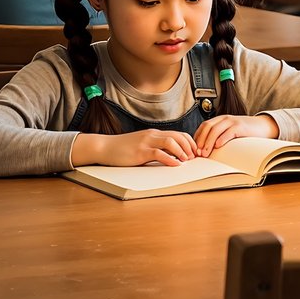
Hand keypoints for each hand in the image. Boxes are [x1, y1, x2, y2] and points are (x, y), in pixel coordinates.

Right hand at [73, 129, 197, 167]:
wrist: (104, 147)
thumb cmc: (122, 148)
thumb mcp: (142, 144)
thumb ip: (155, 147)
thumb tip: (171, 155)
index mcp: (154, 133)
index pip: (178, 134)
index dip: (189, 142)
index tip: (195, 151)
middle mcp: (152, 135)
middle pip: (178, 136)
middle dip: (189, 146)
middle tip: (195, 156)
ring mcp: (146, 142)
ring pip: (171, 142)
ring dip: (182, 151)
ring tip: (187, 160)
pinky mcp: (140, 152)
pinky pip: (159, 153)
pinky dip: (170, 159)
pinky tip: (176, 164)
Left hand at [192, 114, 279, 155]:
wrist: (263, 126)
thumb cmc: (246, 132)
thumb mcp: (230, 131)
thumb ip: (220, 136)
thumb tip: (205, 150)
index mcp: (220, 120)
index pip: (203, 126)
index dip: (197, 138)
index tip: (194, 150)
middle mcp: (225, 119)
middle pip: (207, 127)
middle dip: (200, 141)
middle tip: (198, 153)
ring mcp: (233, 121)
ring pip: (215, 130)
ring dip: (208, 142)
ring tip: (205, 153)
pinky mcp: (240, 126)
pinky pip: (229, 132)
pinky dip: (222, 139)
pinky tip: (218, 146)